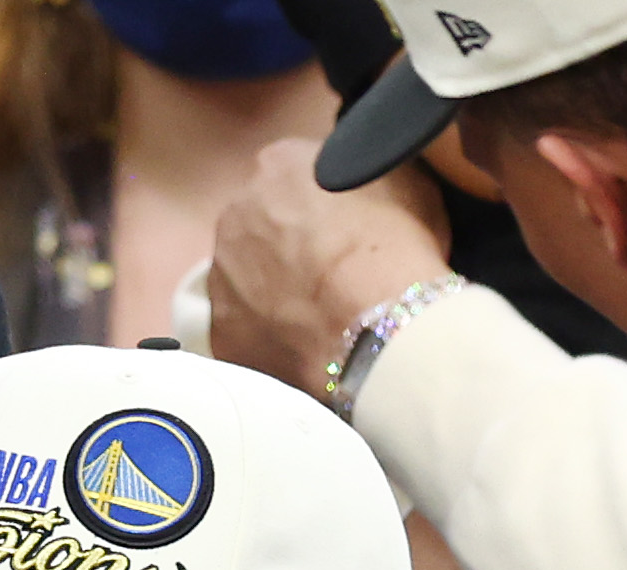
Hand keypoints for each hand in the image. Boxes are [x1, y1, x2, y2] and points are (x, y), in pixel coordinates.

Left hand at [211, 138, 448, 402]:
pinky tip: (299, 348)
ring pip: (243, 280)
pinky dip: (265, 339)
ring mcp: (220, 276)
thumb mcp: (406, 181)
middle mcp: (235, 213)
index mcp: (277, 165)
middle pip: (257, 225)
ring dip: (269, 291)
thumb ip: (367, 172)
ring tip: (314, 315)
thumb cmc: (397, 246)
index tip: (342, 227)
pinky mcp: (221, 335)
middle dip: (284, 245)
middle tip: (327, 273)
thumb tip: (362, 179)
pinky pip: (243, 332)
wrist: (379, 327)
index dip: (319, 203)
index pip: (290, 174)